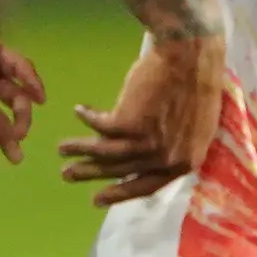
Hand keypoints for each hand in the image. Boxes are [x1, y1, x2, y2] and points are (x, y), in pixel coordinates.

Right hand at [63, 32, 227, 205]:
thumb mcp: (192, 127)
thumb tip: (146, 157)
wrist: (190, 57)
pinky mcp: (129, 125)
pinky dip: (87, 117)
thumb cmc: (195, 84)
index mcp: (185, 163)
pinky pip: (99, 125)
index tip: (98, 199)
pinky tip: (79, 110)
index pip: (148, 187)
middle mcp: (166, 160)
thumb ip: (172, 147)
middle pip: (120, 172)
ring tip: (60, 148)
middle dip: (90, 174)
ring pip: (104, 153)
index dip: (120, 193)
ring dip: (78, 149)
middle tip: (67, 175)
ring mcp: (148, 145)